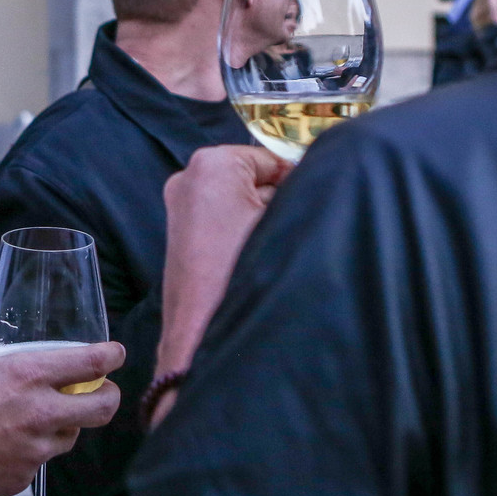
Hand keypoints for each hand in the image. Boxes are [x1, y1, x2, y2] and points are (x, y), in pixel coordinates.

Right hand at [0, 336, 123, 495]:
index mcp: (27, 376)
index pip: (89, 363)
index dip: (110, 356)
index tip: (115, 354)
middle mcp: (40, 414)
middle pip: (101, 408)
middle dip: (109, 397)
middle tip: (103, 392)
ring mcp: (34, 451)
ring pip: (69, 438)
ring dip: (63, 427)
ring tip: (40, 420)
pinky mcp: (21, 480)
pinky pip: (37, 463)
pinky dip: (30, 453)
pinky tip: (6, 448)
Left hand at [155, 146, 292, 378]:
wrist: (205, 336)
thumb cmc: (242, 276)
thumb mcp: (285, 221)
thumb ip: (301, 191)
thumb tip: (316, 180)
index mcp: (212, 164)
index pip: (272, 159)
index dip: (298, 181)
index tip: (312, 205)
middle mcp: (188, 177)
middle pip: (254, 178)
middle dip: (278, 200)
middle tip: (293, 230)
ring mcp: (180, 207)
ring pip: (239, 201)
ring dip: (262, 219)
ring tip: (273, 247)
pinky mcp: (181, 234)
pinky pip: (223, 220)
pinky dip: (243, 233)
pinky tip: (256, 258)